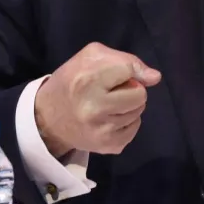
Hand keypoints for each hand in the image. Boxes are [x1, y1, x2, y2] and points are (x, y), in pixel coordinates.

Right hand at [34, 41, 161, 157]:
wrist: (47, 118)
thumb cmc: (72, 80)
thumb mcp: (91, 57)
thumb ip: (125, 60)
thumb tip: (155, 77)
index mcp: (88, 80)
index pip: (129, 69)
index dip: (130, 69)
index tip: (122, 73)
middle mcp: (95, 108)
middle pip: (139, 95)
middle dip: (132, 89)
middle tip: (114, 90)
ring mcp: (101, 130)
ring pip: (138, 112)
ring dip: (129, 106)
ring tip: (110, 104)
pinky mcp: (107, 146)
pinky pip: (134, 129)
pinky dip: (127, 122)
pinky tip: (110, 118)